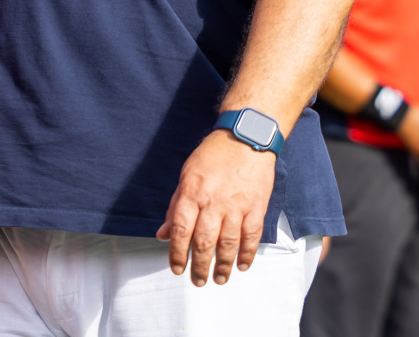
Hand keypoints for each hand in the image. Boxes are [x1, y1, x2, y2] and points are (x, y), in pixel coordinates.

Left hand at [156, 130, 274, 285]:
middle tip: (197, 281)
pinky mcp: (256, 207)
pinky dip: (247, 254)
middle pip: (204, 242)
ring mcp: (236, 206)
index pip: (180, 230)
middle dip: (199, 266)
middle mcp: (213, 202)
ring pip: (228, 244)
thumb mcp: (186, 175)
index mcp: (192, 193)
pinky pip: (251, 236)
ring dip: (223, 266)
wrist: (245, 137)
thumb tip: (162, 234)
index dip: (176, 253)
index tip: (177, 268)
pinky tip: (242, 265)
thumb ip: (175, 206)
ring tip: (219, 279)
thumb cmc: (212, 156)